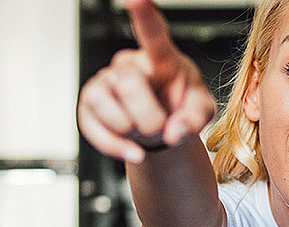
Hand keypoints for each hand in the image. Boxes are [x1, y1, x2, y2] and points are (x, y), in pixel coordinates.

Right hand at [76, 0, 215, 163]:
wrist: (162, 129)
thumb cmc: (181, 108)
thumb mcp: (200, 111)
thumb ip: (196, 118)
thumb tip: (175, 131)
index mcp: (161, 58)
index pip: (154, 34)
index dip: (145, 16)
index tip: (137, 0)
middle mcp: (130, 65)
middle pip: (128, 83)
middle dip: (148, 116)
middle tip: (160, 128)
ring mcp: (105, 82)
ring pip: (104, 103)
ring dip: (129, 129)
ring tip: (144, 133)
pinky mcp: (88, 104)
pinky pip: (90, 125)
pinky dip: (113, 146)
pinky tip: (133, 151)